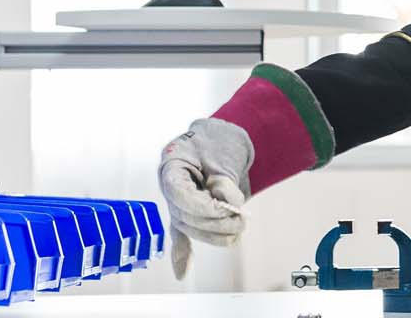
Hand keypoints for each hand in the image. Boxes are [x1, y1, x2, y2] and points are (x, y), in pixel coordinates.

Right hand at [156, 116, 252, 278]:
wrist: (222, 139)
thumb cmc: (220, 141)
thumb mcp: (224, 156)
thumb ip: (225, 184)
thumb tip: (230, 208)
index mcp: (172, 164)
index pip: (179, 193)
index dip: (202, 206)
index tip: (225, 208)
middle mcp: (168, 186)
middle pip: (185, 216)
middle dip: (216, 222)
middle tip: (241, 219)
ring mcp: (175, 202)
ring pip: (190, 228)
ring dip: (216, 234)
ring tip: (239, 227)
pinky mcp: (186, 213)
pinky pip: (181, 235)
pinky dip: (183, 254)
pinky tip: (182, 272)